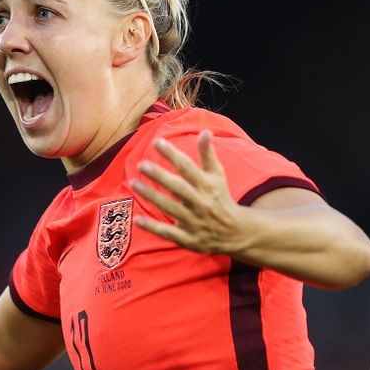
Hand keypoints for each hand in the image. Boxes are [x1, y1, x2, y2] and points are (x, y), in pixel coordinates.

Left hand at [130, 130, 249, 254]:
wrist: (235, 232)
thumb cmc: (221, 198)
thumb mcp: (217, 176)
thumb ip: (208, 154)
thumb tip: (205, 131)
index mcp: (207, 185)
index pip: (188, 167)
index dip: (172, 154)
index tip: (157, 141)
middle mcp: (199, 202)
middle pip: (178, 187)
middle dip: (160, 175)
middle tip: (141, 164)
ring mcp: (193, 221)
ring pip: (170, 207)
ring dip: (152, 196)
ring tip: (134, 183)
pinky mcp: (187, 238)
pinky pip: (168, 232)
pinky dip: (152, 227)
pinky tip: (136, 219)